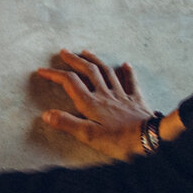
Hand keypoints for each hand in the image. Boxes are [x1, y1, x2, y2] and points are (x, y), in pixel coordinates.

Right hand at [37, 49, 154, 159]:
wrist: (150, 139)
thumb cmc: (118, 140)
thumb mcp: (88, 135)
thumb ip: (66, 123)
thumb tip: (46, 114)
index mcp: (91, 102)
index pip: (69, 82)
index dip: (54, 74)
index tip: (41, 70)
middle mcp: (105, 94)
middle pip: (88, 71)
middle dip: (74, 60)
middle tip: (63, 52)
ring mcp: (122, 95)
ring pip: (107, 72)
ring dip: (95, 60)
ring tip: (86, 52)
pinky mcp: (136, 100)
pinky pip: (131, 82)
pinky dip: (128, 72)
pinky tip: (125, 65)